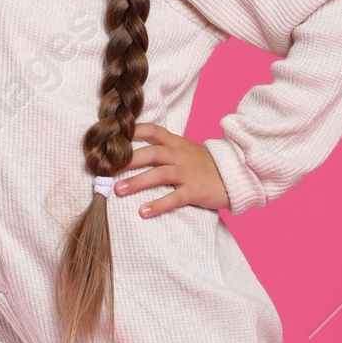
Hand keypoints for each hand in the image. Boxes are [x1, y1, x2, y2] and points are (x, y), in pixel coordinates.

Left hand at [114, 123, 230, 216]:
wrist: (235, 174)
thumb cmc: (204, 165)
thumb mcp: (184, 150)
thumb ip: (162, 149)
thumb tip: (131, 153)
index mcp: (175, 143)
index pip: (151, 130)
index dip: (132, 131)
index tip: (111, 136)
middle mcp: (179, 155)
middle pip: (150, 153)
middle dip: (127, 160)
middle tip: (105, 169)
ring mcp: (187, 172)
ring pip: (159, 174)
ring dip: (137, 182)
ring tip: (118, 190)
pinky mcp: (195, 190)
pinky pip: (174, 198)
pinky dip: (159, 205)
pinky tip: (143, 212)